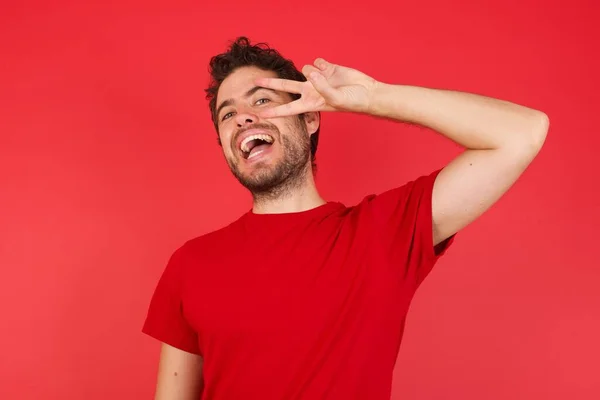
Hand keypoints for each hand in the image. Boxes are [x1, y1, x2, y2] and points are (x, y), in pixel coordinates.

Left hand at [254, 58, 378, 117]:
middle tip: (255, 82)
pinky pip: (317, 61)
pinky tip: (331, 70)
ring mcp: (317, 79)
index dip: (274, 112)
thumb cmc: (352, 102)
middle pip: (286, 86)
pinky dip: (323, 65)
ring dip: (313, 71)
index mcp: (311, 103)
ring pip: (305, 69)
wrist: (367, 92)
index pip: (288, 108)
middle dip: (271, 84)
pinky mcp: (325, 68)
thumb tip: (311, 72)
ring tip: (327, 78)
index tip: (260, 114)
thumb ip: (322, 87)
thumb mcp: (336, 99)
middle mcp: (311, 91)